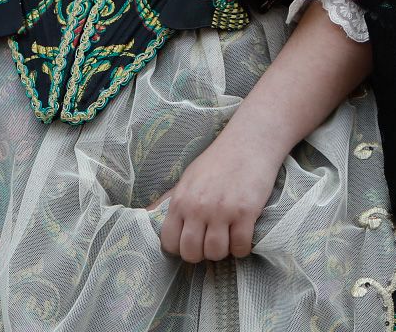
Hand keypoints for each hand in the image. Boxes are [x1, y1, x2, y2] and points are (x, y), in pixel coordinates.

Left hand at [156, 130, 282, 263]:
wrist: (249, 142)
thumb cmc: (217, 161)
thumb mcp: (187, 178)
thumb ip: (170, 200)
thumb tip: (146, 215)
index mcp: (180, 200)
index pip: (169, 242)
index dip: (180, 248)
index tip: (192, 242)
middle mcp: (198, 207)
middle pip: (192, 253)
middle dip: (201, 254)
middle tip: (211, 242)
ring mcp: (222, 211)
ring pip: (216, 253)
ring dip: (223, 251)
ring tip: (227, 237)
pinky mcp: (246, 213)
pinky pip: (240, 247)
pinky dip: (242, 247)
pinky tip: (242, 235)